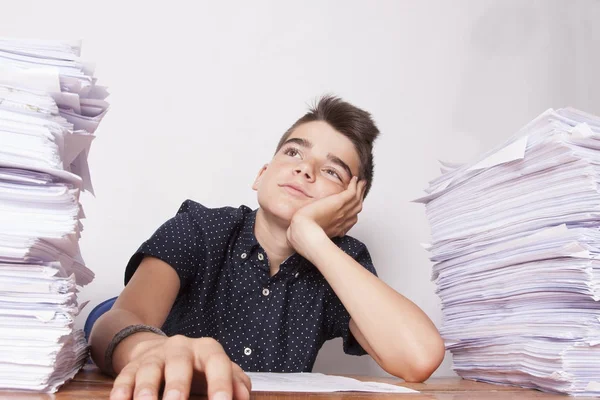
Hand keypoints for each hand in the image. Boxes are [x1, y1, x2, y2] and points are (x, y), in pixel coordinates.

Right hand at [110, 335, 250, 399]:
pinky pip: (125, 377)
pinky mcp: (132, 367)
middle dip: (178, 384)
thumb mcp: (220, 370)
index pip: (217, 363)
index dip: (221, 383)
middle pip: (179, 363)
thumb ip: (235, 382)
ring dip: (146, 389)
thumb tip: (243, 397)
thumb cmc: (199, 368)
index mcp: (207, 350)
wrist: (164, 352)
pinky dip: (121, 391)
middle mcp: (180, 349)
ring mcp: (154, 357)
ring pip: (149, 369)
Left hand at [287, 177, 365, 253]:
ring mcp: (342, 211)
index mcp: (336, 228)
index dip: (352, 212)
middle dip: (359, 199)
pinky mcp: (339, 202)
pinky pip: (352, 192)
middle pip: (356, 208)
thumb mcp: (305, 234)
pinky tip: (355, 179)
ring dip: (360, 190)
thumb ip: (304, 232)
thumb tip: (293, 233)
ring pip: (356, 199)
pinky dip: (355, 186)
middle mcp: (342, 220)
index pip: (349, 220)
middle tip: (361, 191)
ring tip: (361, 183)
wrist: (303, 231)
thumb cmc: (301, 236)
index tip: (351, 207)